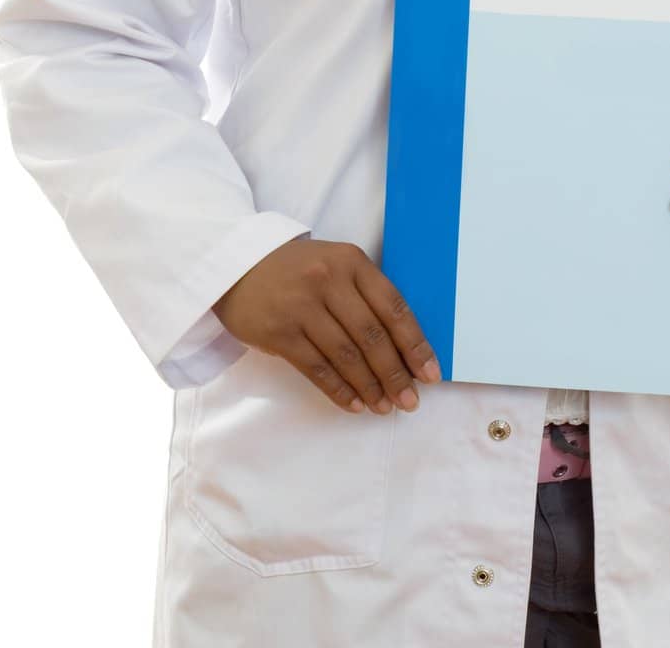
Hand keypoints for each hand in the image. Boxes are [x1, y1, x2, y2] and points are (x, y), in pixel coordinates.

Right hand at [212, 238, 442, 414]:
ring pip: (346, 355)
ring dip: (370, 387)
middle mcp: (329, 280)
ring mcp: (302, 306)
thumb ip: (366, 296)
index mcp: (352, 262)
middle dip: (395, 373)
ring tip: (385, 406)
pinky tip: (355, 404)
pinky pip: (316, 368)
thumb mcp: (336, 266)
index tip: (431, 373)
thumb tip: (404, 348)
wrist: (239, 265)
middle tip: (410, 400)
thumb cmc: (299, 270)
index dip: (415, 343)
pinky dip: (339, 390)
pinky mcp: (280, 332)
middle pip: (372, 336)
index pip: (394, 307)